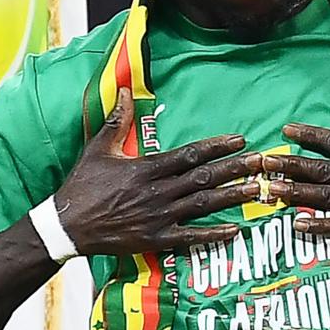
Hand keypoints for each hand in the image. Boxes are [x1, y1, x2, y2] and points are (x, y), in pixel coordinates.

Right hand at [54, 88, 262, 253]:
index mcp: (146, 168)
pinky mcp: (156, 239)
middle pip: (204, 177)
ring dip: (233, 197)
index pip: (190, 154)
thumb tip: (122, 90)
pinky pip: (191, 236)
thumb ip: (116, 121)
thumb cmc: (83, 185)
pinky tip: (236, 229)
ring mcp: (158, 216)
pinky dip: (214, 234)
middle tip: (262, 162)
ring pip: (203, 204)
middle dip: (236, 168)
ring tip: (258, 190)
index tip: (240, 139)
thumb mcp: (98, 149)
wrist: (67, 226)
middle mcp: (157, 191)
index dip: (217, 146)